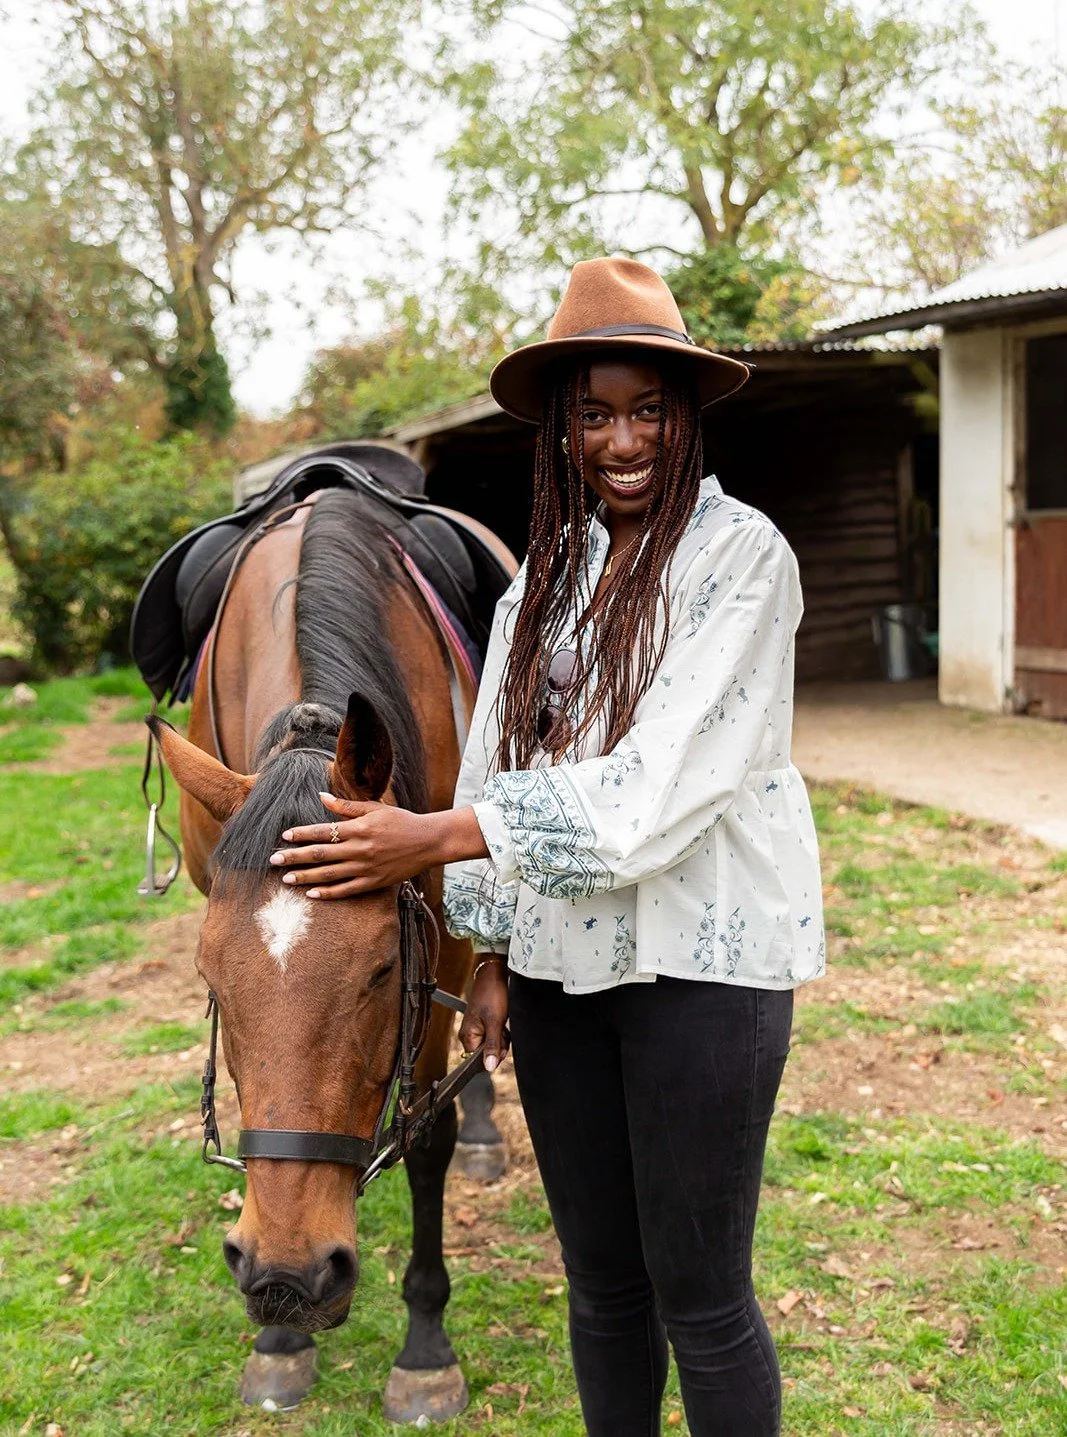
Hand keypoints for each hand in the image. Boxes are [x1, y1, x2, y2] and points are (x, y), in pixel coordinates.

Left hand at [269, 792, 440, 897]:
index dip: (302, 834)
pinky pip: (346, 890)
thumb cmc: (402, 821)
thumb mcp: (375, 808)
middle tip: (274, 861)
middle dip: (295, 857)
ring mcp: (366, 868)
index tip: (284, 837)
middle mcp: (360, 849)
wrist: (429, 841)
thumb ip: (346, 807)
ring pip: (329, 875)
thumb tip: (321, 796)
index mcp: (359, 828)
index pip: (323, 831)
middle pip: (320, 855)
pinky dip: (328, 893)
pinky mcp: (374, 883)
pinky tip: (311, 893)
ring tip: (287, 880)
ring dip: (305, 877)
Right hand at [459, 957, 509, 1072]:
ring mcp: (477, 1029)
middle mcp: (469, 1035)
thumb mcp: (495, 1023)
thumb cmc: (492, 995)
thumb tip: (488, 1068)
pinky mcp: (484, 1025)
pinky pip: (494, 1037)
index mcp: (467, 1036)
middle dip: (498, 1045)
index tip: (499, 1042)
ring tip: (501, 1023)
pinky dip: (500, 1032)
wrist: (495, 976)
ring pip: (492, 1045)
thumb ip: (492, 1046)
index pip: (478, 1060)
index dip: (492, 1054)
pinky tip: (502, 1022)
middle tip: (501, 1029)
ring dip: (501, 1038)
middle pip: (486, 1053)